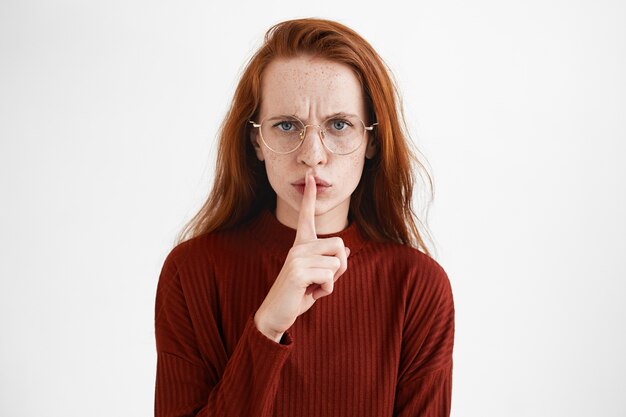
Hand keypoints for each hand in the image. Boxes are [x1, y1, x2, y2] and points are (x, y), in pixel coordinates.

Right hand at [254, 169, 350, 341]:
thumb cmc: (297, 296)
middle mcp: (298, 247)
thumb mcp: (318, 278)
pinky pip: (330, 276)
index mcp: (301, 245)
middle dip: (341, 267)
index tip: (310, 176)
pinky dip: (326, 290)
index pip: (306, 216)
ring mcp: (297, 258)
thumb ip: (330, 264)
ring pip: (337, 262)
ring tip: (313, 288)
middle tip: (323, 282)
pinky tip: (310, 294)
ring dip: (332, 282)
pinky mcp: (298, 271)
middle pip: (340, 244)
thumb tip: (347, 252)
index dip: (309, 196)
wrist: (276, 315)